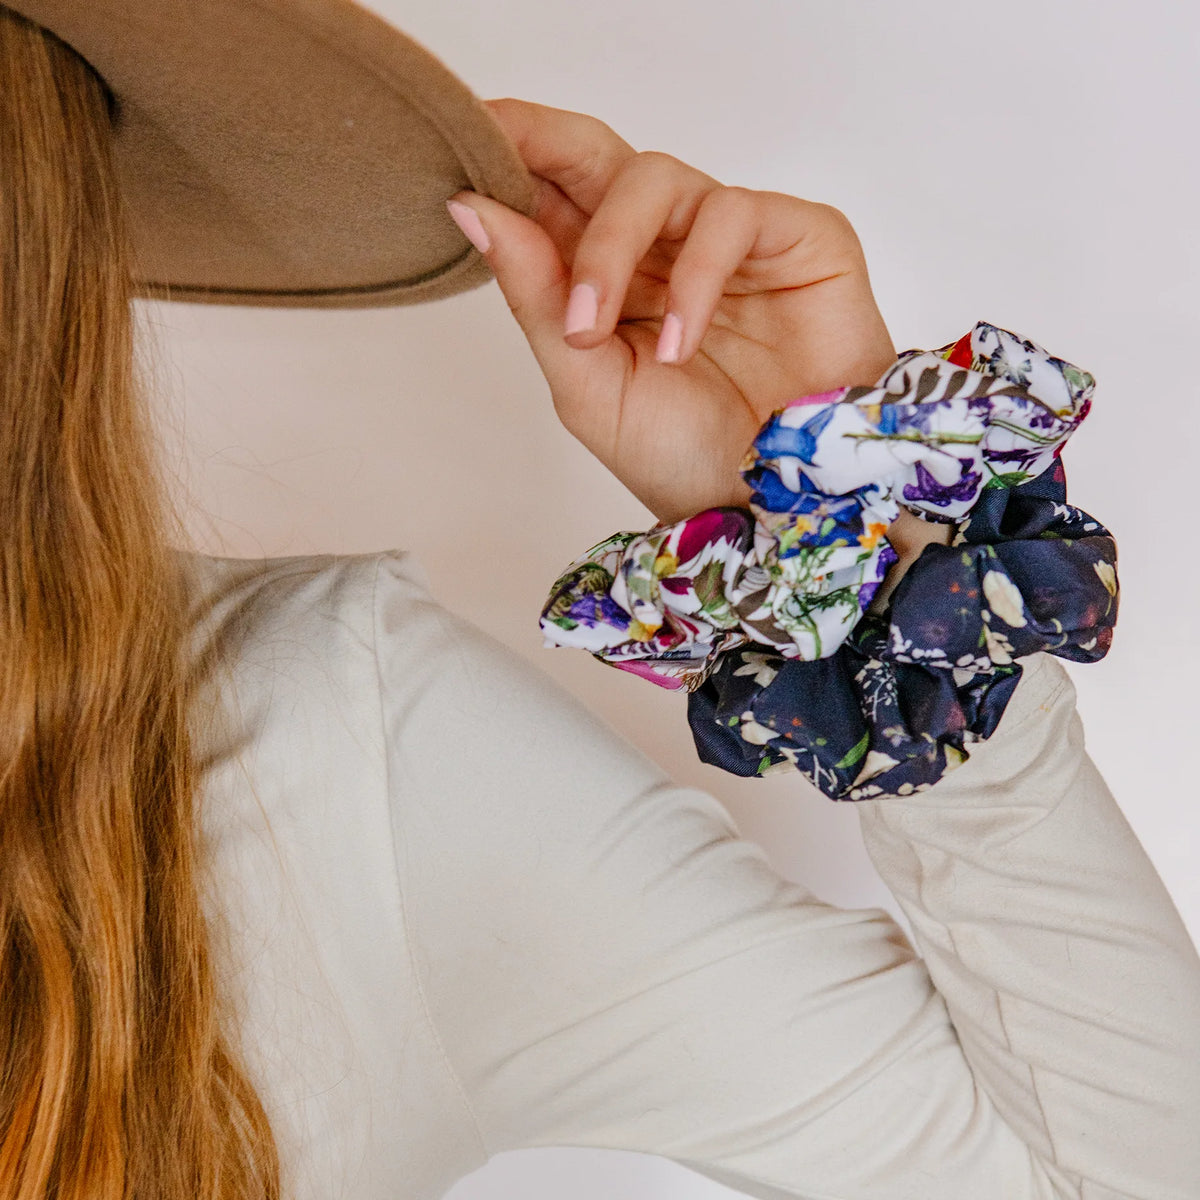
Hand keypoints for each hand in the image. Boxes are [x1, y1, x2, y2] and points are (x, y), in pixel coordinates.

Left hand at [446, 97, 897, 525]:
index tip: (454, 139)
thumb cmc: (683, 454)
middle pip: (595, 156)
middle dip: (541, 142)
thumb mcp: (586, 383)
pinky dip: (694, 276)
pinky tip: (678, 343)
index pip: (551, 190)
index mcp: (606, 274)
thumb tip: (471, 208)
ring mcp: (729, 238)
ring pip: (655, 178)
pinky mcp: (797, 236)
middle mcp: (663, 244)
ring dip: (609, 248)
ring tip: (596, 329)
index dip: (507, 151)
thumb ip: (536, 296)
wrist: (771, 503)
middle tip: (494, 147)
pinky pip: (732, 214)